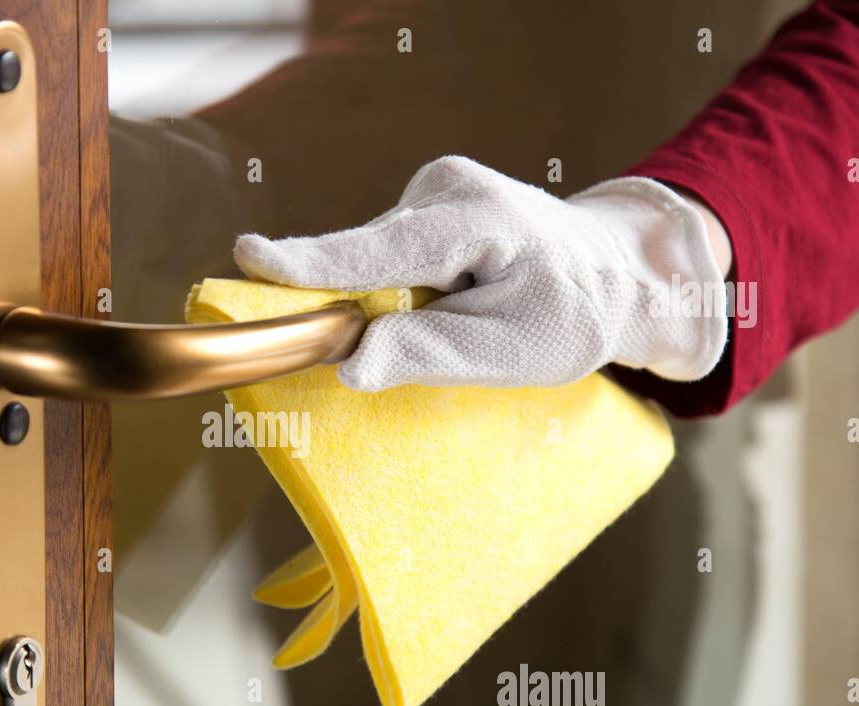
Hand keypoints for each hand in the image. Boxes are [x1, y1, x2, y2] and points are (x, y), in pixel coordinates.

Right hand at [234, 156, 728, 391]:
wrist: (609, 275)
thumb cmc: (567, 316)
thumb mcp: (509, 352)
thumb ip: (428, 355)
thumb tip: (349, 364)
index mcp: (475, 218)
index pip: (379, 251)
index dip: (311, 263)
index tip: (248, 256)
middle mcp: (446, 187)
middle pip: (366, 259)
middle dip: (361, 308)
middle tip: (408, 348)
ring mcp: (435, 187)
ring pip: (373, 261)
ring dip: (390, 301)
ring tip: (463, 316)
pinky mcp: (425, 203)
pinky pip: (385, 256)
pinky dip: (399, 289)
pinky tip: (449, 299)